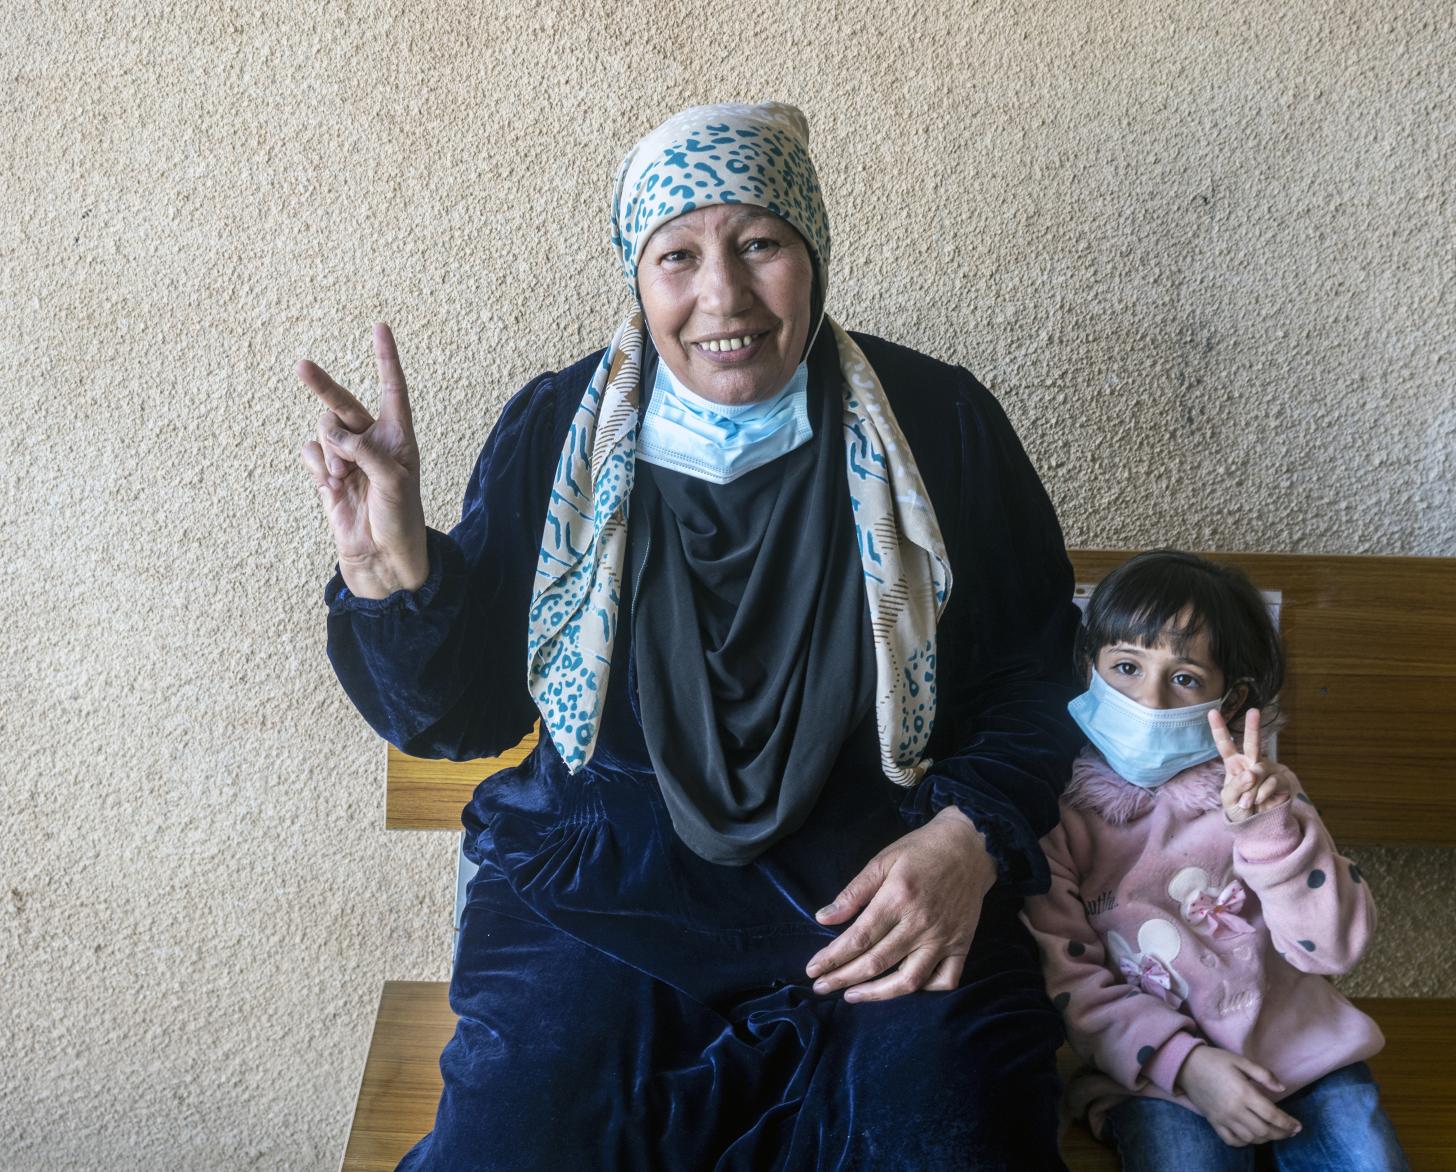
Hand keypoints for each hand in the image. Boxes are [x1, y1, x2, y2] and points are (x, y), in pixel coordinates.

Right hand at [297, 323, 428, 598]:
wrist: (382, 561)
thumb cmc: (401, 521)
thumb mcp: (394, 483)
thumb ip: (366, 452)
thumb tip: (334, 435)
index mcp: (399, 438)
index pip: (393, 390)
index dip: (386, 359)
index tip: (380, 327)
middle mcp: (373, 443)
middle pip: (343, 403)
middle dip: (323, 386)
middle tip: (301, 366)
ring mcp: (347, 458)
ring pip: (323, 430)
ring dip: (328, 452)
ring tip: (342, 480)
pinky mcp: (327, 476)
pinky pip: (311, 453)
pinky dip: (316, 466)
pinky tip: (330, 485)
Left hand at [804, 806, 995, 1002]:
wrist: (970, 846)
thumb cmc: (921, 850)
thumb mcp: (882, 860)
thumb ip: (854, 892)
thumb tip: (823, 918)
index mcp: (898, 898)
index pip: (858, 938)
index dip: (833, 958)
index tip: (813, 970)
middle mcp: (921, 923)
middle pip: (876, 962)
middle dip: (843, 978)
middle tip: (820, 987)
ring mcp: (944, 938)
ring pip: (909, 980)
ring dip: (877, 994)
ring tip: (851, 996)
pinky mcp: (963, 945)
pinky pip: (945, 980)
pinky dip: (925, 990)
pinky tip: (902, 987)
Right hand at [1175, 1044, 1300, 1146]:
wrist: (1185, 1065)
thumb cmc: (1215, 1060)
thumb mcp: (1240, 1060)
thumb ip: (1263, 1074)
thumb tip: (1282, 1088)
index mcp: (1243, 1093)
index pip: (1272, 1115)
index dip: (1288, 1123)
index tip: (1298, 1126)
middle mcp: (1234, 1109)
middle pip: (1264, 1130)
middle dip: (1281, 1134)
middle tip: (1290, 1131)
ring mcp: (1223, 1118)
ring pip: (1251, 1138)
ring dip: (1266, 1138)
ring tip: (1275, 1133)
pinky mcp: (1214, 1122)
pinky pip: (1233, 1141)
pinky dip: (1246, 1142)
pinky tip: (1252, 1136)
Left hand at [1210, 708, 1294, 822]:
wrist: (1257, 825)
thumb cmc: (1239, 808)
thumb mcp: (1228, 799)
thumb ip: (1235, 786)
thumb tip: (1251, 773)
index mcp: (1234, 764)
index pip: (1225, 744)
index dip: (1219, 729)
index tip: (1212, 712)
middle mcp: (1251, 763)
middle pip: (1252, 742)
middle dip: (1253, 726)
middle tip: (1254, 711)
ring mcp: (1267, 770)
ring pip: (1258, 771)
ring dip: (1251, 790)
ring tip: (1248, 803)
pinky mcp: (1281, 779)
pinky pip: (1270, 782)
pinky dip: (1262, 794)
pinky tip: (1261, 802)